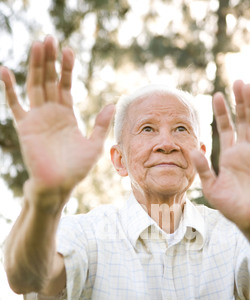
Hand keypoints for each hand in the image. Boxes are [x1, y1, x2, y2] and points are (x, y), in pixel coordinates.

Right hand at [1, 36, 114, 196]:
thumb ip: (101, 125)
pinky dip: (9, 88)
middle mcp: (51, 112)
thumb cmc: (76, 169)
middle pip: (49, 80)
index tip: (69, 50)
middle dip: (49, 60)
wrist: (58, 185)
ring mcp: (37, 118)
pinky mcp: (25, 126)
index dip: (66, 68)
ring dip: (35, 66)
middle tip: (49, 38)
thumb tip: (113, 103)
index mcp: (66, 114)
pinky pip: (14, 104)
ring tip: (37, 45)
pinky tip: (5, 70)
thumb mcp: (94, 145)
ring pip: (35, 86)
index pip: (65, 85)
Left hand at [192, 80, 249, 234]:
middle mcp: (244, 151)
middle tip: (237, 81)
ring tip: (249, 87)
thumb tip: (192, 150)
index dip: (222, 112)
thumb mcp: (212, 188)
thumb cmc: (231, 206)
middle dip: (239, 102)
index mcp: (229, 155)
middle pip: (242, 121)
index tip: (216, 95)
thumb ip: (204, 169)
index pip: (225, 128)